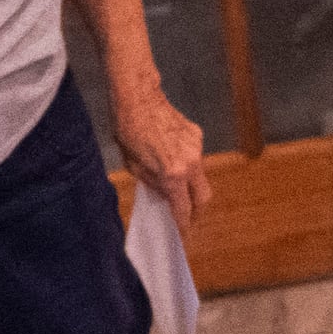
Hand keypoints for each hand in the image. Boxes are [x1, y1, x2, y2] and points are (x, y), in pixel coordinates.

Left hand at [114, 81, 211, 226]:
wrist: (138, 97)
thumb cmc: (128, 130)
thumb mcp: (134, 166)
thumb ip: (153, 185)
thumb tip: (165, 195)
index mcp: (173, 175)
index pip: (183, 209)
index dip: (183, 226)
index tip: (181, 236)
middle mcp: (190, 164)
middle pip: (204, 198)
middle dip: (197, 212)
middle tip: (186, 217)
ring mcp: (197, 149)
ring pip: (200, 177)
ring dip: (190, 185)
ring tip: (172, 183)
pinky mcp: (198, 136)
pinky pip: (195, 158)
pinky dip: (186, 164)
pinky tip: (170, 156)